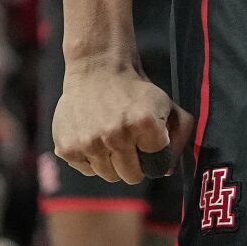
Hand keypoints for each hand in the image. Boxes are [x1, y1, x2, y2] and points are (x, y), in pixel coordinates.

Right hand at [53, 61, 180, 183]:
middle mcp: (116, 135)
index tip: (148, 140)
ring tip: (111, 138)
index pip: (157, 162)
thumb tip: (168, 171)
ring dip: (112, 162)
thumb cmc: (134, 90)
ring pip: (109, 175)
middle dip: (135, 164)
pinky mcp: (68, 148)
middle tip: (130, 144)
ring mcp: (89, 143)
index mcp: (144, 124)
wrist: (97, 70)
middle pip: (132, 176)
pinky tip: (94, 137)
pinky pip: (87, 170)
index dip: (154, 151)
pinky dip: (92, 159)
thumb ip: (179, 134)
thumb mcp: (166, 104)